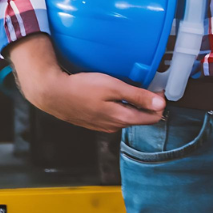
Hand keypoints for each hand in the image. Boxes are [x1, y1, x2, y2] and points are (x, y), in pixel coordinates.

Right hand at [7, 35, 163, 132]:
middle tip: (146, 85)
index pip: (153, 118)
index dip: (159, 103)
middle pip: (140, 117)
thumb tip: (161, 104)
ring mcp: (102, 126)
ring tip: (128, 88)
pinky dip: (118, 106)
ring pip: (126, 116)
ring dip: (132, 104)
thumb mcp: (113, 87)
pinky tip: (112, 95)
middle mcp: (114, 127)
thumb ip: (138, 96)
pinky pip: (113, 115)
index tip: (158, 89)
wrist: (51, 93)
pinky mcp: (93, 122)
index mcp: (122, 119)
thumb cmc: (81, 88)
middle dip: (147, 104)